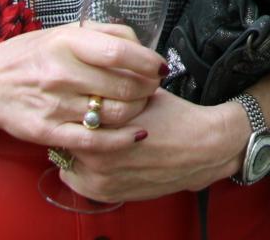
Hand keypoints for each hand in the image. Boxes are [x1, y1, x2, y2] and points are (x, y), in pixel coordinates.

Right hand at [0, 22, 163, 149]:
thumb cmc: (30, 55)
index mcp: (66, 43)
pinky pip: (94, 141)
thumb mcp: (63, 32)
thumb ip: (104, 33)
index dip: (147, 61)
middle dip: (147, 88)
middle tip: (153, 87)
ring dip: (137, 110)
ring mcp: (54, 105)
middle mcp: (60, 73)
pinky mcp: (49, 131)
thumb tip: (140, 44)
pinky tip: (136, 134)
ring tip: (140, 105)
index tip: (159, 66)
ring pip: (114, 113)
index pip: (119, 52)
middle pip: (123, 86)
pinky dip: (122, 139)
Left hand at [53, 88, 247, 201]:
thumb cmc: (175, 117)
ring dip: (76, 148)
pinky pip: (76, 180)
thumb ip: (112, 88)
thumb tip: (90, 74)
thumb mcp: (142, 93)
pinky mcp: (107, 194)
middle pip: (67, 136)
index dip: (76, 102)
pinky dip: (82, 169)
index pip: (71, 111)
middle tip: (86, 115)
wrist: (202, 149)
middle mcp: (97, 157)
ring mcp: (100, 180)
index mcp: (103, 126)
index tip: (82, 97)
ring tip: (93, 135)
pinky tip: (98, 156)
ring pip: (68, 159)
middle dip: (75, 125)